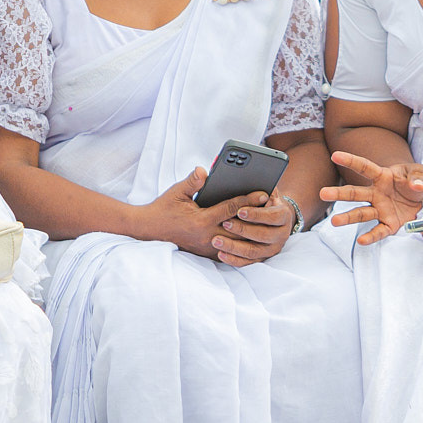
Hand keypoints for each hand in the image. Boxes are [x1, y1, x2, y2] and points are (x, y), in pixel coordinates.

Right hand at [136, 166, 258, 260]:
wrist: (150, 230)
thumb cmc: (164, 208)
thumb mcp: (176, 191)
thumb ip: (192, 181)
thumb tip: (204, 170)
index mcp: (201, 220)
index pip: (230, 209)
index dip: (248, 200)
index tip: (263, 193)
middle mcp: (207, 236)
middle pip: (240, 227)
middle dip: (256, 217)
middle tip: (271, 206)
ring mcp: (208, 246)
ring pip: (238, 241)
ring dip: (252, 230)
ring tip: (266, 218)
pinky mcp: (207, 252)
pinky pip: (230, 248)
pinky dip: (242, 242)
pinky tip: (253, 233)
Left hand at [214, 191, 294, 267]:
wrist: (275, 219)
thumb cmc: (265, 201)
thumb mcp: (266, 190)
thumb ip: (259, 185)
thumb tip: (248, 178)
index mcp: (283, 215)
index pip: (272, 216)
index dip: (256, 214)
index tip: (239, 211)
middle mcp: (281, 234)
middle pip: (263, 235)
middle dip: (242, 230)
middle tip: (225, 224)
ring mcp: (272, 248)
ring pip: (253, 251)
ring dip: (234, 247)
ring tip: (216, 240)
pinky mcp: (262, 258)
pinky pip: (247, 262)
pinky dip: (233, 259)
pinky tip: (220, 254)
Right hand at [320, 151, 422, 243]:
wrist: (422, 200)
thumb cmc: (416, 182)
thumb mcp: (420, 174)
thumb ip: (417, 177)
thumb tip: (416, 186)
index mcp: (382, 176)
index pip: (364, 167)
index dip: (350, 161)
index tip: (335, 155)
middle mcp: (376, 194)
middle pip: (355, 193)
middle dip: (339, 193)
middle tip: (323, 193)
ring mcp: (380, 210)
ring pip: (361, 214)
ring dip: (348, 218)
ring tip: (334, 221)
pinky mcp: (389, 225)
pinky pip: (379, 231)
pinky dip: (371, 237)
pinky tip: (362, 241)